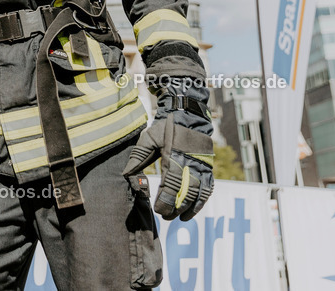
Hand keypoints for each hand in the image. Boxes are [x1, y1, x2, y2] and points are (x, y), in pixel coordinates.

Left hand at [123, 94, 213, 220]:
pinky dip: (202, 201)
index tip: (158, 211)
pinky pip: (208, 188)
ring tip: (180, 218)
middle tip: (166, 218)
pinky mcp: (208, 168)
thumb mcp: (148, 138)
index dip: (165, 201)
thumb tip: (126, 174)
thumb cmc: (166, 127)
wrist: (189, 115)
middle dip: (176, 208)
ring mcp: (201, 167)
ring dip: (191, 208)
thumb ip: (138, 156)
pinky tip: (194, 209)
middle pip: (186, 193)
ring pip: (199, 193)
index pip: (171, 185)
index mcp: (174, 157)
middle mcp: (190, 164)